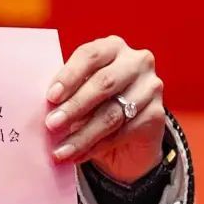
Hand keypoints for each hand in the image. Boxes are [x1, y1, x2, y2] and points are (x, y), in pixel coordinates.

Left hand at [45, 36, 165, 182]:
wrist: (130, 130)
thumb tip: (46, 108)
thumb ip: (67, 91)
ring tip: (60, 150)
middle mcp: (136, 62)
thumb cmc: (95, 101)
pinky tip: (78, 155)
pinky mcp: (157, 115)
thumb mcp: (80, 89)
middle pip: (103, 83)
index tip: (50, 97)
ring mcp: (150, 87)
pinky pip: (122, 133)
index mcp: (112, 47)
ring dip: (82, 135)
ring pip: (112, 113)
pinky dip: (96, 147)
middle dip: (74, 106)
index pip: (90, 55)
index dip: (69, 76)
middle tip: (52, 124)